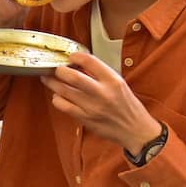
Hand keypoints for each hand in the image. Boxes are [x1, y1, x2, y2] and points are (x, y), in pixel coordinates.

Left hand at [40, 52, 161, 152]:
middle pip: (73, 77)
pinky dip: (57, 99)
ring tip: (49, 79)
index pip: (90, 61)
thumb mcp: (119, 84)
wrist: (136, 131)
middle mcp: (102, 93)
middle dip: (59, 70)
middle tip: (55, 68)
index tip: (70, 56)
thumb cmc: (127, 106)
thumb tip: (78, 64)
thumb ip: (100, 74)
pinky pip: (63, 106)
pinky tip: (58, 96)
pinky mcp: (85, 119)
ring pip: (64, 91)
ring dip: (52, 83)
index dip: (76, 56)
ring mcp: (92, 108)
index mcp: (113, 81)